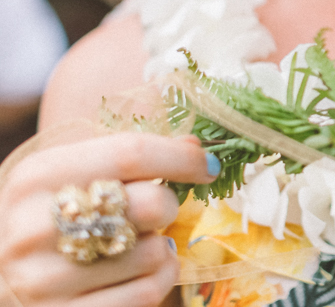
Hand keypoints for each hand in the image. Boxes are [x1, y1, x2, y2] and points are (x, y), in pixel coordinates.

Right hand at [0, 133, 215, 306]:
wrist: (3, 276)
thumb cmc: (53, 215)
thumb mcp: (74, 174)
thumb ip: (131, 156)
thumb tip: (196, 148)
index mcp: (38, 176)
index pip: (131, 154)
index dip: (183, 158)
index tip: (209, 165)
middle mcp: (32, 228)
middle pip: (151, 204)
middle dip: (168, 204)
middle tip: (155, 210)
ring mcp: (42, 280)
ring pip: (155, 252)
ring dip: (161, 247)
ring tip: (135, 244)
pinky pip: (147, 292)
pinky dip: (159, 279)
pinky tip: (140, 271)